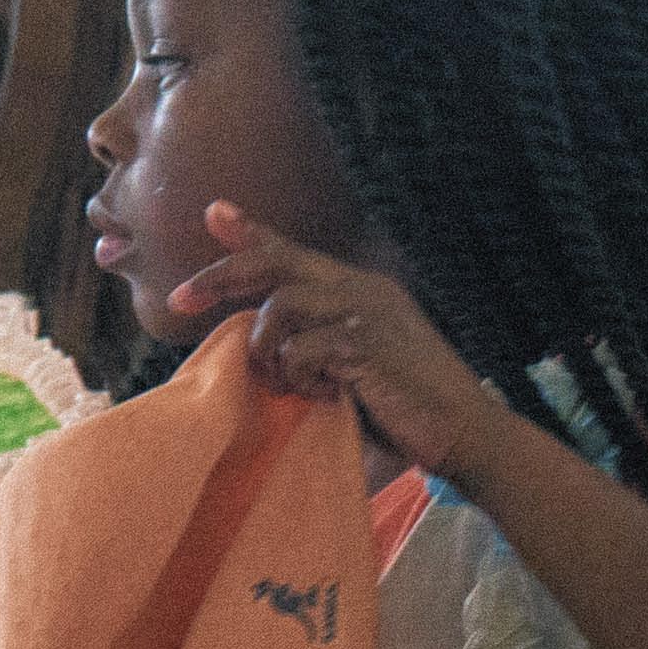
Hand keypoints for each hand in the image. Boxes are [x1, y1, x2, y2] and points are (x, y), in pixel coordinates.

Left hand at [177, 204, 511, 472]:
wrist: (467, 435)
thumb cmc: (405, 408)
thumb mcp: (350, 367)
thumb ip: (311, 344)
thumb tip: (254, 343)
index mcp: (359, 289)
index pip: (294, 252)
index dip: (250, 232)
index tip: (213, 213)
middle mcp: (362, 289)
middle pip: (277, 263)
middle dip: (222, 276)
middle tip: (181, 298)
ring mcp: (366, 312)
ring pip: (282, 306)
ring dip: (270, 349)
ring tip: (291, 382)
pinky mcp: (366, 344)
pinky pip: (303, 350)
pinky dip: (301, 377)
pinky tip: (325, 395)